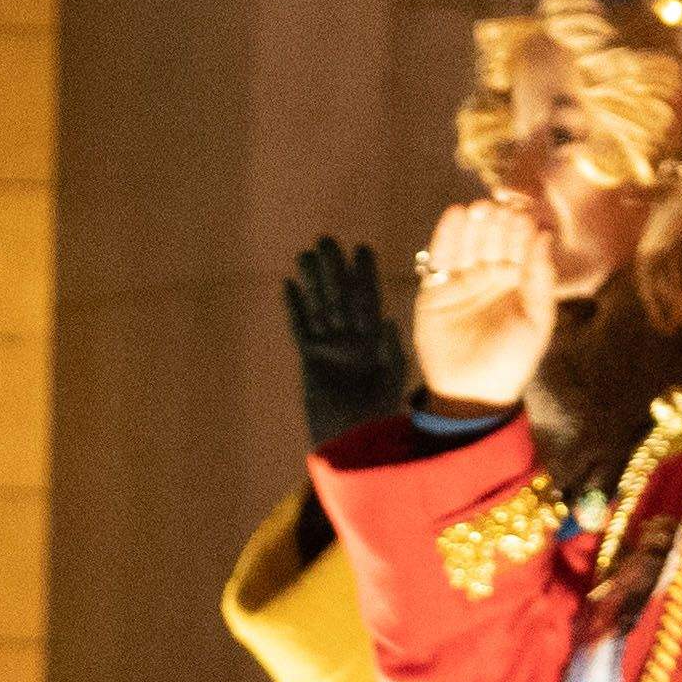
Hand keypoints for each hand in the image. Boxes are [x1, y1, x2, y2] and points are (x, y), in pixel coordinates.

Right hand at [282, 232, 412, 443]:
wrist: (353, 442)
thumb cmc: (379, 414)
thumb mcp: (391, 379)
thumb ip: (390, 350)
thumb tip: (387, 321)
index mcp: (375, 338)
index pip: (369, 298)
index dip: (364, 273)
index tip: (360, 248)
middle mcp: (353, 338)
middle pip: (340, 295)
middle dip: (333, 268)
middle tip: (326, 239)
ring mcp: (330, 348)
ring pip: (319, 306)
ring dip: (312, 280)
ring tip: (304, 253)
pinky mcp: (311, 360)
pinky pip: (301, 328)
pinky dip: (295, 308)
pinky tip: (289, 284)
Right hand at [407, 196, 560, 413]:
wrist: (472, 394)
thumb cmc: (512, 359)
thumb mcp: (537, 321)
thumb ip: (541, 278)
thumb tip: (546, 234)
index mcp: (519, 281)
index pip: (520, 246)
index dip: (520, 231)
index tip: (523, 215)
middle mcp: (490, 275)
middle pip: (493, 240)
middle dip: (496, 224)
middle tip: (499, 208)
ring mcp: (462, 281)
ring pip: (467, 244)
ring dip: (472, 225)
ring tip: (478, 209)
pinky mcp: (435, 290)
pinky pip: (440, 258)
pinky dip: (445, 236)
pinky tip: (454, 215)